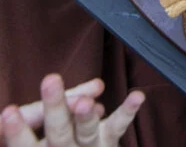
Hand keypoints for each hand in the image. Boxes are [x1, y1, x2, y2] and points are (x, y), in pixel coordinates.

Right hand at [1, 75, 143, 146]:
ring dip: (86, 115)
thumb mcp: (37, 134)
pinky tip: (137, 97)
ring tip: (85, 102)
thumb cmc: (52, 142)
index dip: (17, 130)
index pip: (24, 143)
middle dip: (55, 107)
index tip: (7, 112)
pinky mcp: (107, 142)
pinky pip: (117, 127)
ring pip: (86, 132)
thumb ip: (36, 115)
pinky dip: (127, 111)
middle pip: (57, 132)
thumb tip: (51, 89)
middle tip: (51, 80)